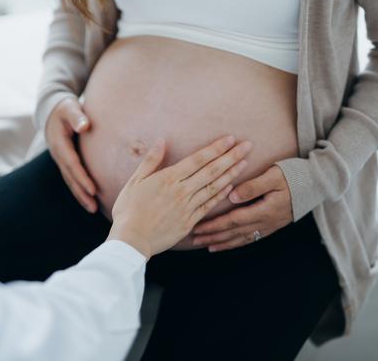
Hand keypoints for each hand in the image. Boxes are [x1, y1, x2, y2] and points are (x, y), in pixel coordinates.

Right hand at [45, 96, 97, 212]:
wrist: (52, 111)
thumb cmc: (65, 108)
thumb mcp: (70, 108)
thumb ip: (77, 116)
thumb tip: (85, 126)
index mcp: (60, 143)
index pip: (72, 164)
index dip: (82, 177)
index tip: (93, 190)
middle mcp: (58, 155)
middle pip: (70, 177)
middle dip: (81, 193)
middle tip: (94, 207)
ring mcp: (60, 160)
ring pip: (70, 181)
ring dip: (80, 196)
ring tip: (93, 209)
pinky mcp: (65, 162)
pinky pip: (71, 178)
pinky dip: (79, 189)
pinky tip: (89, 199)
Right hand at [107, 135, 252, 258]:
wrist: (131, 239)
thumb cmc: (129, 209)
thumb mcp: (135, 181)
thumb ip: (151, 160)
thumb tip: (162, 141)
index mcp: (168, 178)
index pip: (198, 159)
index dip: (216, 148)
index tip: (230, 139)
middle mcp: (182, 191)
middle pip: (211, 170)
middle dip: (231, 156)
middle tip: (248, 145)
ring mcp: (187, 207)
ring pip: (214, 187)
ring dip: (231, 173)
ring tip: (245, 162)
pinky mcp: (190, 221)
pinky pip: (209, 205)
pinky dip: (221, 194)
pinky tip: (231, 186)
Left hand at [192, 164, 292, 251]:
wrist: (317, 184)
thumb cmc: (293, 175)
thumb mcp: (274, 176)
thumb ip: (253, 187)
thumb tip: (231, 196)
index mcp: (264, 210)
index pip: (233, 221)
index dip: (214, 225)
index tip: (198, 227)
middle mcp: (266, 222)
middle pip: (234, 233)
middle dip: (213, 237)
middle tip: (194, 239)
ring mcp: (269, 226)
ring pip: (242, 238)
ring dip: (223, 243)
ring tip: (206, 246)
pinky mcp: (272, 225)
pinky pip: (251, 238)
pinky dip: (236, 243)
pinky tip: (227, 244)